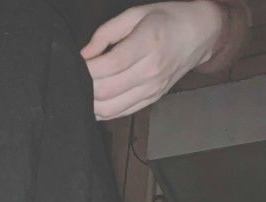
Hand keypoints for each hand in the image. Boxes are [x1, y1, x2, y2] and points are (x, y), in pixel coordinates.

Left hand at [79, 1, 231, 120]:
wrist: (200, 33)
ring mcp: (152, 88)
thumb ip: (106, 33)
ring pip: (111, 108)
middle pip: (107, 90)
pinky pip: (121, 113)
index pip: (109, 65)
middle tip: (75, 79)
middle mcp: (151, 70)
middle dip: (85, 88)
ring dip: (91, 104)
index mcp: (147, 43)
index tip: (76, 64)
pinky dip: (103, 112)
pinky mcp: (152, 99)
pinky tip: (94, 103)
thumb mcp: (136, 14)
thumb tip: (84, 54)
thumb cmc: (167, 19)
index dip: (87, 68)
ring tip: (81, 93)